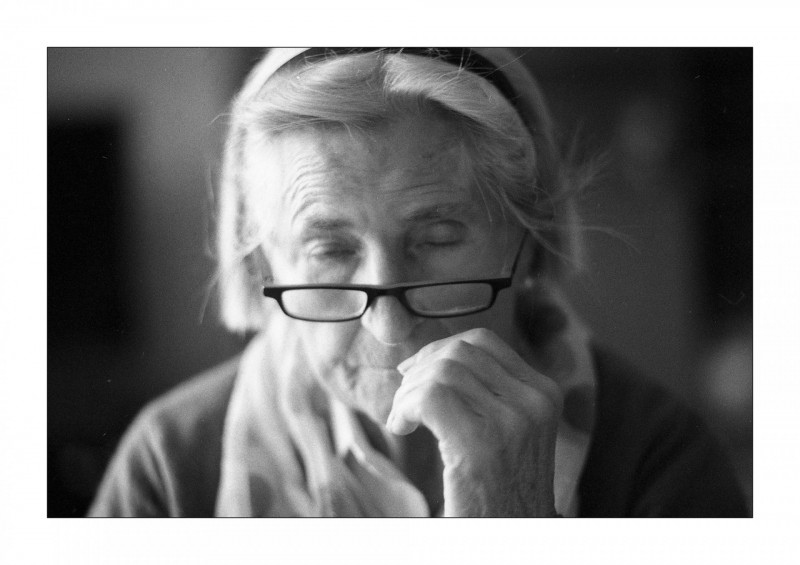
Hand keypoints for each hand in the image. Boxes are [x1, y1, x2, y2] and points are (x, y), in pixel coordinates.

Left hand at [387, 328, 562, 516]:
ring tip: (403, 420)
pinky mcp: (480, 444)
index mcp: (542, 393)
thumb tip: (429, 356)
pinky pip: (429, 398)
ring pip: (440, 373)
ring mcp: (511, 421)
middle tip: (405, 402)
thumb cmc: (500, 489)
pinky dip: (404, 408)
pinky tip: (402, 428)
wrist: (514, 539)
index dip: (438, 349)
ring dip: (407, 394)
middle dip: (419, 371)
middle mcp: (533, 401)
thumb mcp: (509, 431)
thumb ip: (485, 391)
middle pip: (457, 353)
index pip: (481, 341)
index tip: (415, 371)